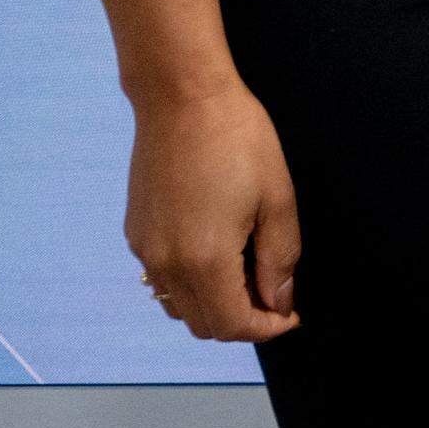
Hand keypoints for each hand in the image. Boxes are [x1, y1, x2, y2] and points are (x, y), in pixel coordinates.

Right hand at [126, 83, 301, 341]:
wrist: (182, 98)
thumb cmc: (237, 139)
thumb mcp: (277, 199)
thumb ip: (279, 258)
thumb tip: (279, 300)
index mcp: (205, 260)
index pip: (233, 325)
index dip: (268, 328)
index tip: (291, 316)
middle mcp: (166, 264)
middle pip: (203, 325)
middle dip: (243, 321)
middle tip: (276, 295)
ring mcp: (145, 250)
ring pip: (179, 306)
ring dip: (214, 305)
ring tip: (249, 274)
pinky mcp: (136, 233)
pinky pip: (162, 279)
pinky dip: (191, 284)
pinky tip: (219, 252)